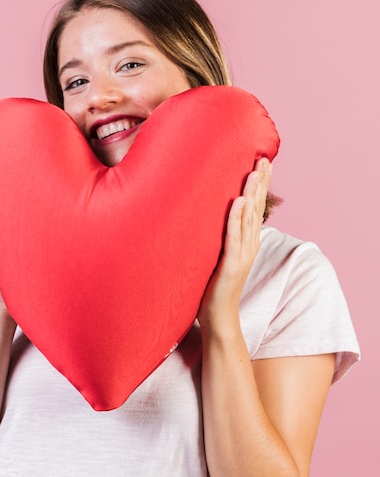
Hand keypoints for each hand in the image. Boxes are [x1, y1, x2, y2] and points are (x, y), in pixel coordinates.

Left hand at [198, 158, 271, 327]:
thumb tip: (212, 218)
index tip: (263, 162)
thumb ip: (221, 238)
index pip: (256, 208)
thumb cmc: (214, 287)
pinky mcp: (230, 265)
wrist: (218, 318)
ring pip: (248, 219)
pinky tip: (238, 201)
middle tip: (264, 159)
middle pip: (257, 209)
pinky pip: (233, 237)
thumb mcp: (220, 256)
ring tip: (255, 172)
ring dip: (252, 194)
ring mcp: (241, 255)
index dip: (261, 186)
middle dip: (261, 183)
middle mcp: (248, 246)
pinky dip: (236, 218)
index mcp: (247, 243)